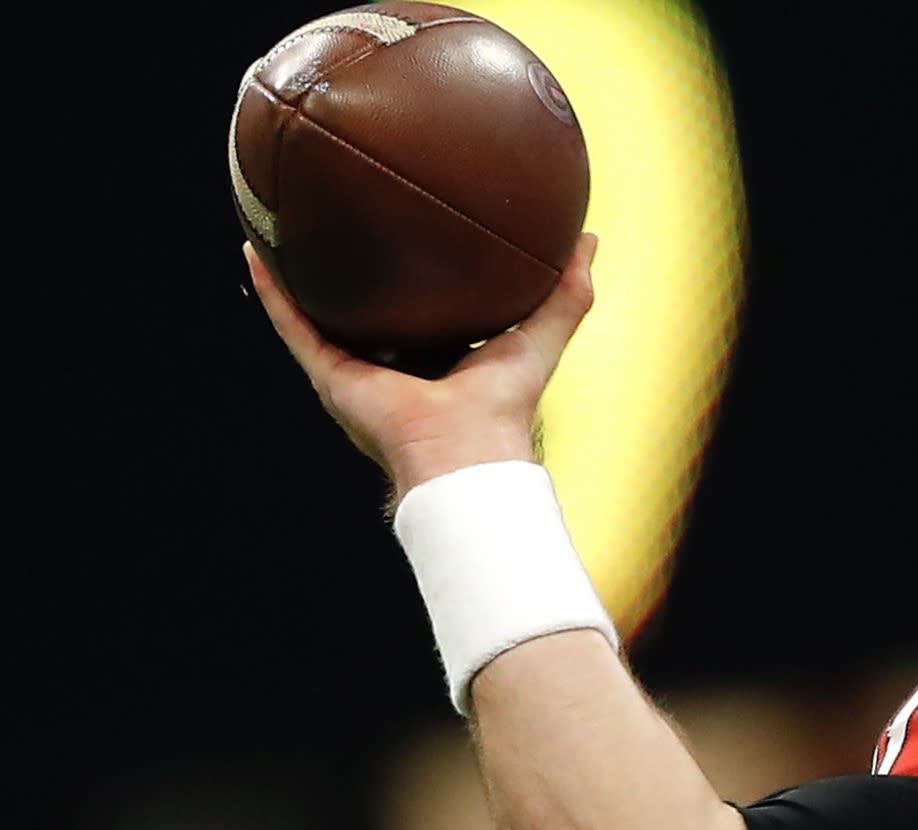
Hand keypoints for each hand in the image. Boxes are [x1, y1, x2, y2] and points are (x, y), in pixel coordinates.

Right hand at [244, 233, 598, 499]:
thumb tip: (589, 238)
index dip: (419, 274)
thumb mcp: (543, 333)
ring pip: (319, 314)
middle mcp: (396, 364)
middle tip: (341, 217)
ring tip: (282, 225)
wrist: (464, 448)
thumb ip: (568, 291)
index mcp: (443, 358)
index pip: (427, 308)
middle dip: (354, 273)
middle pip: (368, 309)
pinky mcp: (329, 377)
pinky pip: (292, 323)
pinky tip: (254, 248)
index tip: (412, 228)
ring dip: (298, 274)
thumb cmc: (507, 403)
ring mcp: (358, 370)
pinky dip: (272, 289)